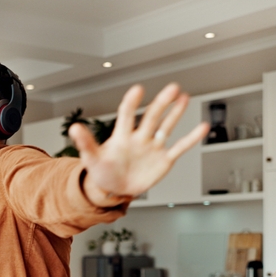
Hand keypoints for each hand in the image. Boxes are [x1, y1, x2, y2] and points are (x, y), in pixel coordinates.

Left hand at [71, 83, 209, 206]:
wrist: (114, 189)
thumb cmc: (103, 171)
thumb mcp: (91, 158)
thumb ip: (85, 143)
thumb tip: (74, 128)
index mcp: (122, 136)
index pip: (127, 115)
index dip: (132, 103)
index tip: (138, 90)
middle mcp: (139, 138)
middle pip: (152, 116)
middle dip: (162, 103)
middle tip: (172, 87)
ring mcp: (152, 147)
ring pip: (166, 127)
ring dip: (175, 114)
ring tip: (184, 97)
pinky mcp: (163, 159)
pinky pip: (179, 147)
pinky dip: (191, 138)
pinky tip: (202, 127)